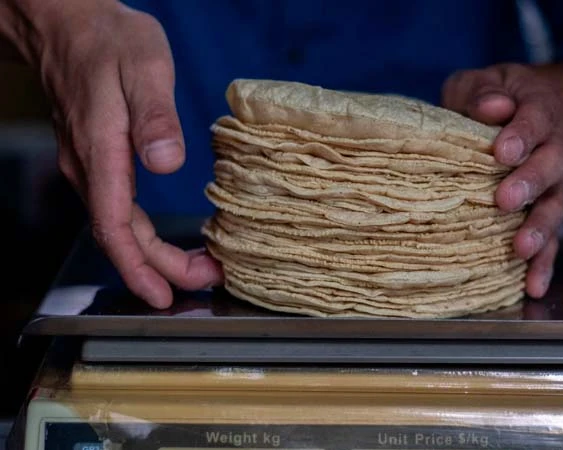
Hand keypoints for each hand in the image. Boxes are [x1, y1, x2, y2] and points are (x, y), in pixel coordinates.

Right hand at [4, 0, 222, 306]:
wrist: (68, 22)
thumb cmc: (107, 40)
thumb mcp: (143, 68)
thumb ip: (155, 117)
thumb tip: (168, 164)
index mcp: (100, 152)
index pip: (116, 226)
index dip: (141, 267)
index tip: (165, 295)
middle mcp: (89, 168)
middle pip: (120, 237)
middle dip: (160, 269)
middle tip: (205, 281)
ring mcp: (90, 165)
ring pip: (119, 226)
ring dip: (155, 255)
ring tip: (197, 267)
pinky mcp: (98, 159)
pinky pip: (118, 210)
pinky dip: (145, 234)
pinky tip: (167, 240)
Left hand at [442, 64, 562, 297]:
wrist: (536, 110)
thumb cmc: (498, 98)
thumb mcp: (485, 82)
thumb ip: (482, 92)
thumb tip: (492, 107)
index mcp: (539, 110)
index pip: (534, 120)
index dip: (521, 134)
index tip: (503, 149)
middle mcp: (554, 149)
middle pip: (551, 166)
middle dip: (530, 183)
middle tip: (505, 200)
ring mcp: (554, 184)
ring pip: (555, 206)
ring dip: (540, 229)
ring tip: (522, 249)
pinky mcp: (546, 211)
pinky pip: (552, 239)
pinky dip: (545, 263)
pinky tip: (533, 286)